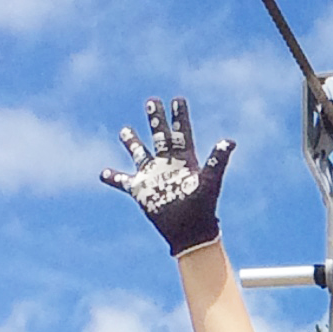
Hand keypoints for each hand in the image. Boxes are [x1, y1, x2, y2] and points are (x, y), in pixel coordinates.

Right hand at [101, 97, 235, 256]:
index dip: (179, 116)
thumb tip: (230, 141)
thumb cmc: (203, 208)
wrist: (190, 232)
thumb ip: (217, 161)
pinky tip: (102, 173)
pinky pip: (122, 181)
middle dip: (156, 119)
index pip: (181, 132)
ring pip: (139, 153)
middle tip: (152, 101)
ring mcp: (153, 175)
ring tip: (125, 130)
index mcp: (184, 159)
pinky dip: (112, 177)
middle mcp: (167, 164)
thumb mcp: (210, 181)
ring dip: (131, 142)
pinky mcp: (140, 190)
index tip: (178, 99)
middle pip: (160, 136)